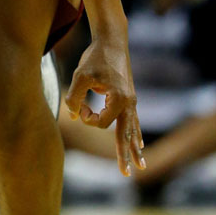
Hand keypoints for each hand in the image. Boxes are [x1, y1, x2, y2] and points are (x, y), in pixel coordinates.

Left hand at [65, 34, 144, 176]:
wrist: (112, 40)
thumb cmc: (95, 57)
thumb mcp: (80, 76)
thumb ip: (74, 97)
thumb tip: (75, 115)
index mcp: (120, 100)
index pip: (101, 124)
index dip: (87, 118)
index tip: (79, 106)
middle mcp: (130, 103)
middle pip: (126, 135)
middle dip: (125, 155)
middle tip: (127, 174)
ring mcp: (131, 100)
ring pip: (133, 129)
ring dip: (134, 147)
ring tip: (141, 164)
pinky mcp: (129, 96)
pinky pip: (134, 120)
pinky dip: (135, 133)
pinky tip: (139, 142)